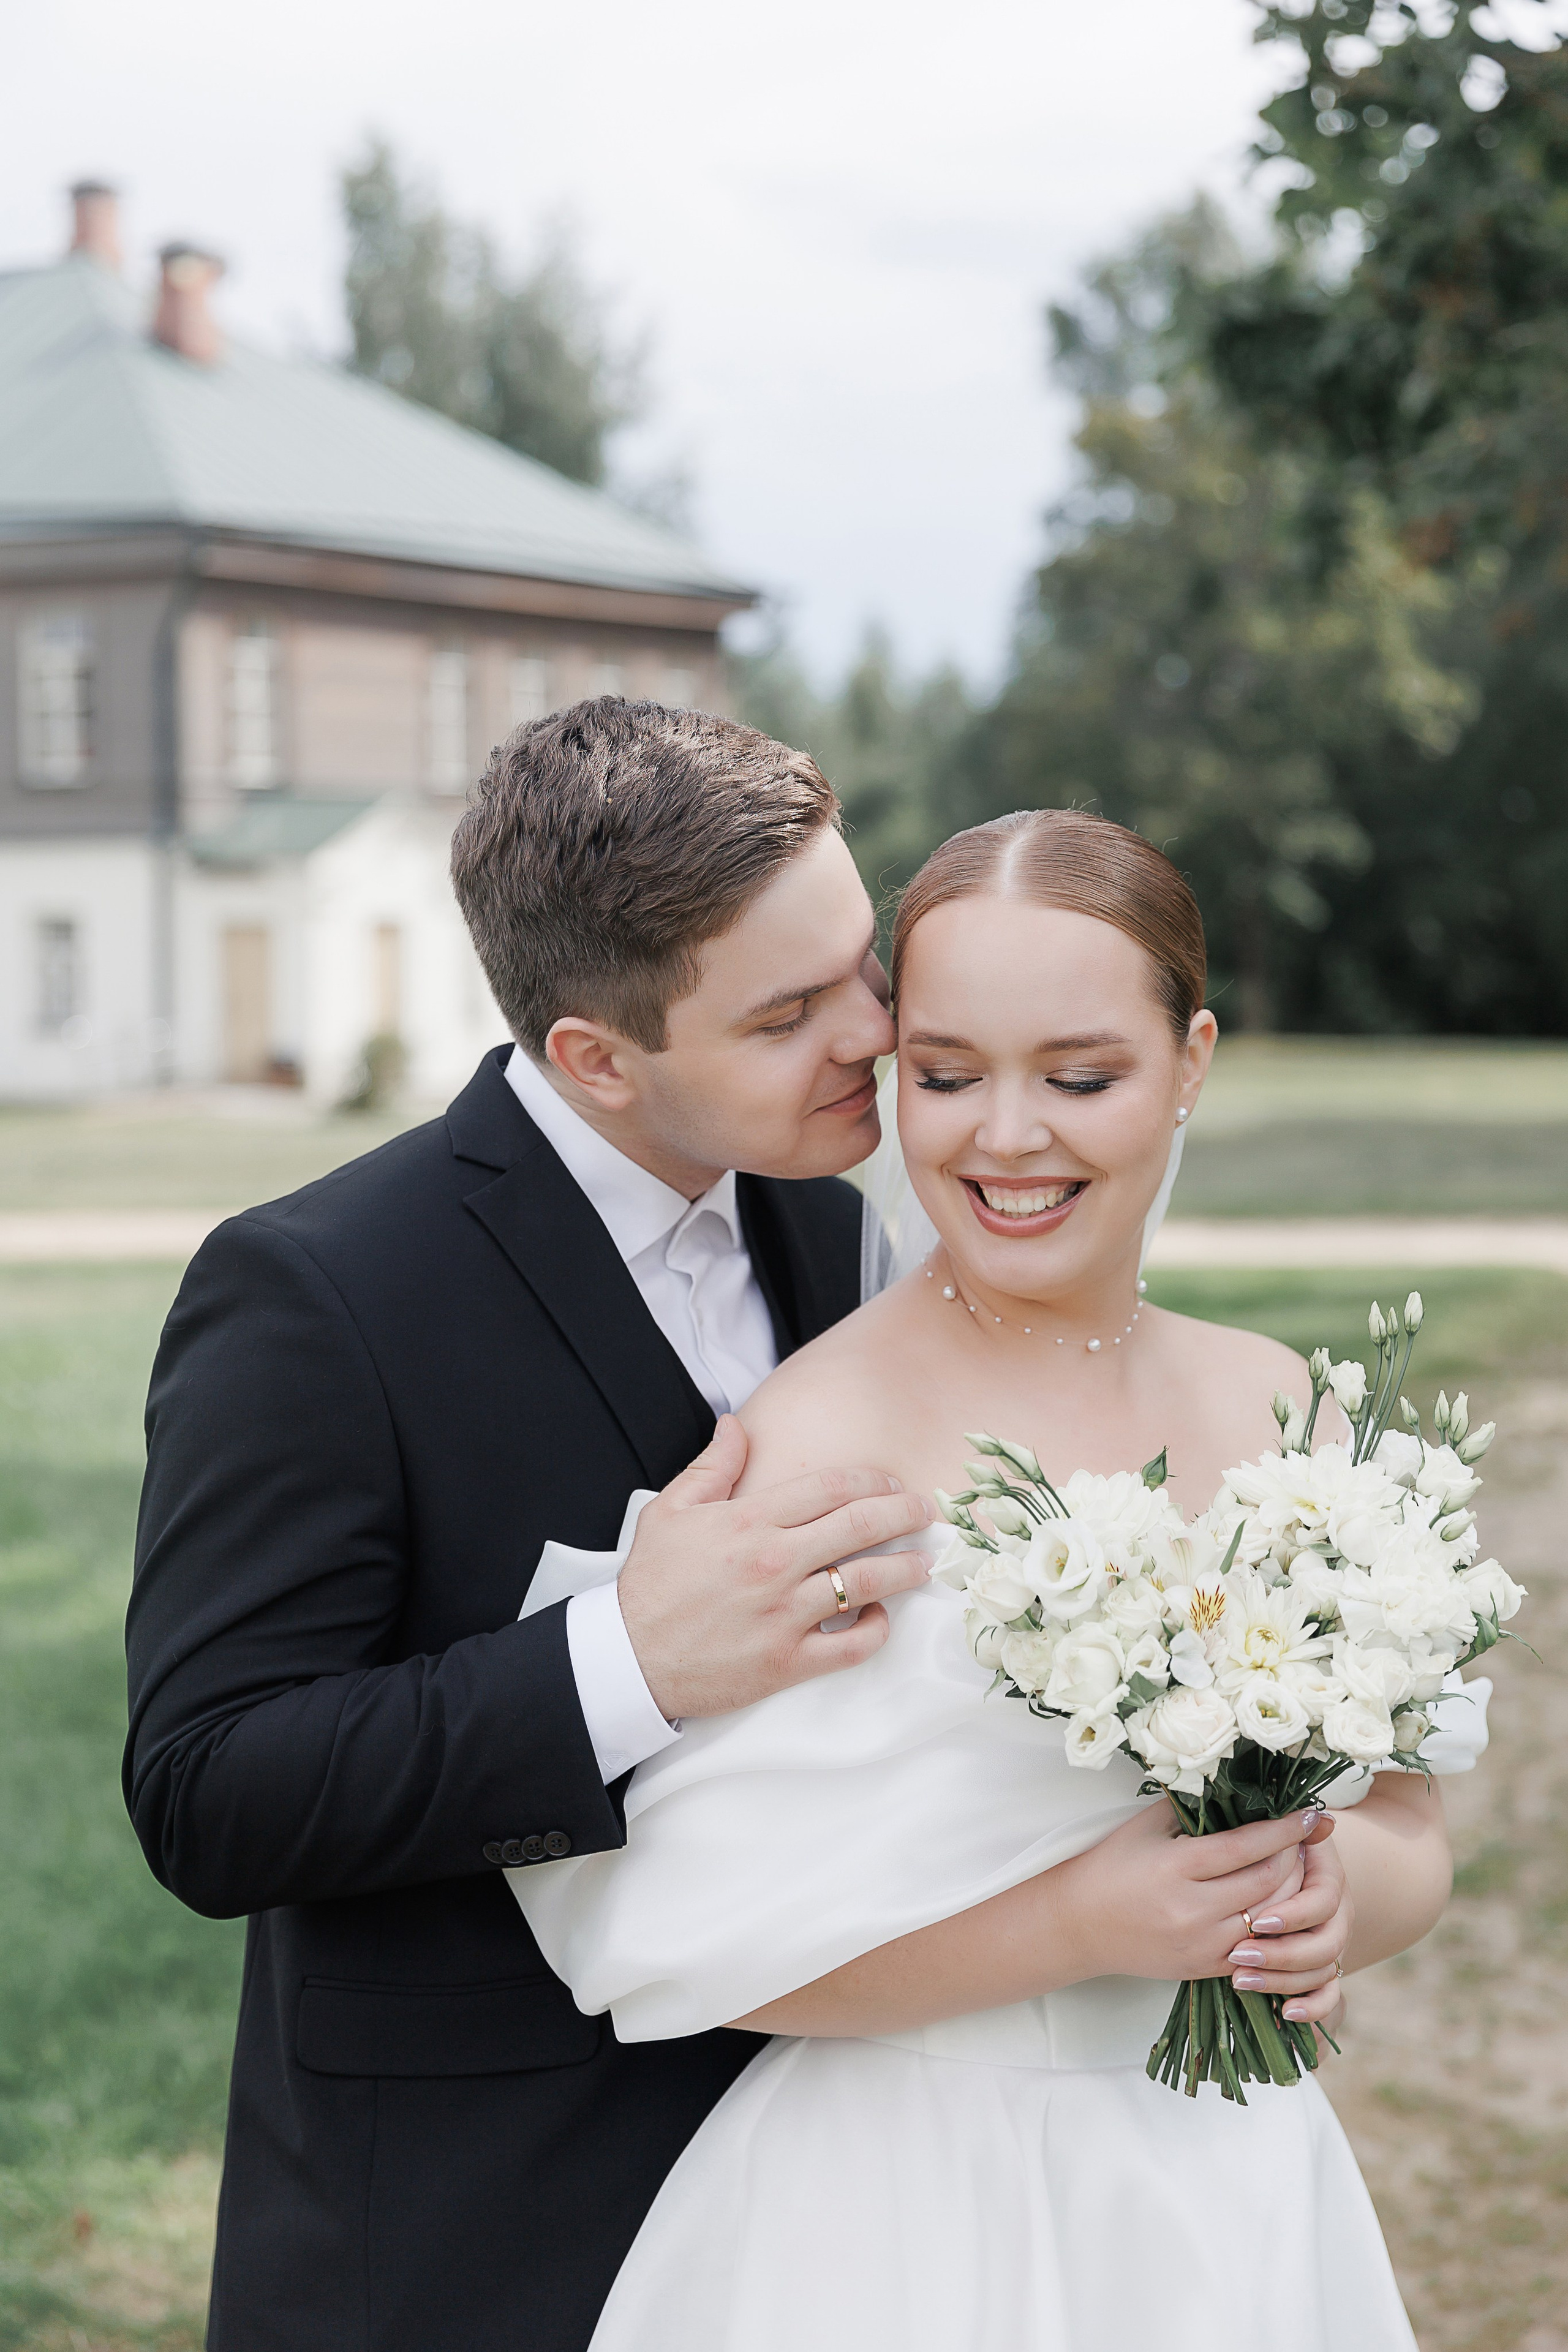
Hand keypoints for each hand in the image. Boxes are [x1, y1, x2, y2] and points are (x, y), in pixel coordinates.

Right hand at [617, 1415, 932, 1721]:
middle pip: (859, 1527)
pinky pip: (851, 1645)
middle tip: (924, 1511)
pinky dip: (874, 1630)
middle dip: (902, 1513)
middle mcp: (773, 1563)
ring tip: (923, 1563)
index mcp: (748, 1522)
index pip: (829, 1488)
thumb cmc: (650, 1584)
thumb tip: (736, 1424)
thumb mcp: (669, 1511)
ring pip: (866, 1583)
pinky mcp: (787, 1661)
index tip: (891, 1481)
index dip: (871, 1480)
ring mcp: (783, 1614)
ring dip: (904, 1569)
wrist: (629, 1659)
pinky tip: (877, 1617)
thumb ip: (712, 1466)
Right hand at [1053, 1803, 1329, 1988]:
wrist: (1078, 1925)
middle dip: (1296, 1858)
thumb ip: (1192, 1806)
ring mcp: (1200, 1944)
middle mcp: (1192, 1909)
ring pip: (1269, 1919)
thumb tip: (1239, 1786)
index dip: (1286, 1830)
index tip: (1312, 1814)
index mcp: (1176, 1866)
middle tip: (1308, 1840)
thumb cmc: (1111, 1865)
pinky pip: (1255, 1949)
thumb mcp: (1147, 1826)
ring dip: (1292, 1893)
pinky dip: (1272, 1927)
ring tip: (1299, 1870)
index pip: (1248, 1846)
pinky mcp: (1202, 1968)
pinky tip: (1280, 1907)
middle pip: (1268, 1883)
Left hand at [1225, 1814, 1350, 2034]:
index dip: (1293, 1914)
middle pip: (1326, 1943)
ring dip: (1283, 1980)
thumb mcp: (1267, 1833)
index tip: (1257, 1921)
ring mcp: (1332, 1941)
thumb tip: (1320, 1818)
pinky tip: (1283, 2013)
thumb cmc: (1264, 1843)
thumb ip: (1278, 1830)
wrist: (1287, 1866)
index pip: (1322, 1901)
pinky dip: (1312, 2008)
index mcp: (1327, 1876)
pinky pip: (1329, 1997)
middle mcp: (1336, 1911)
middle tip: (1238, 1956)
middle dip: (1282, 1953)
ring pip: (1323, 1971)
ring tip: (1240, 1979)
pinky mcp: (1323, 1969)